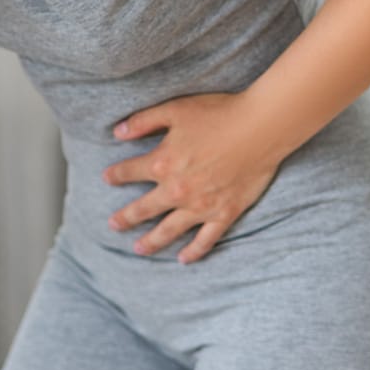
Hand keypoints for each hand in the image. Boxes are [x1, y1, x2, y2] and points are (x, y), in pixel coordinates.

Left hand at [101, 91, 286, 262]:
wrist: (261, 128)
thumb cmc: (219, 113)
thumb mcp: (175, 110)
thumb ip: (143, 121)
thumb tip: (117, 132)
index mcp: (162, 163)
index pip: (129, 172)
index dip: (115, 175)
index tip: (107, 178)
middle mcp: (177, 190)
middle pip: (143, 209)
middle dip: (125, 218)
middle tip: (113, 225)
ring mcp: (200, 206)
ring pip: (168, 231)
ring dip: (151, 242)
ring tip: (138, 249)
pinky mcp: (224, 214)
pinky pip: (205, 239)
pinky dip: (193, 251)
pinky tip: (183, 259)